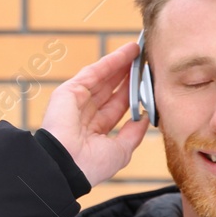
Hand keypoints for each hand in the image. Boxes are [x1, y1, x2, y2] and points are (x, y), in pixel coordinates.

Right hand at [40, 40, 151, 186]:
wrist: (67, 165)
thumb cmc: (91, 165)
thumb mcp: (121, 151)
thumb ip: (133, 133)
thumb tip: (145, 117)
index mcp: (94, 131)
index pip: (117, 107)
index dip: (132, 93)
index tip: (148, 82)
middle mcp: (85, 114)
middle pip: (111, 89)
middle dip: (127, 75)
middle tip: (146, 61)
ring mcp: (76, 101)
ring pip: (103, 77)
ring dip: (121, 63)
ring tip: (139, 51)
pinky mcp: (69, 90)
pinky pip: (95, 72)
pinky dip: (112, 61)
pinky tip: (128, 52)